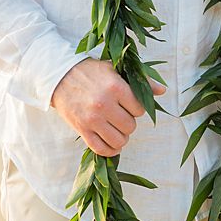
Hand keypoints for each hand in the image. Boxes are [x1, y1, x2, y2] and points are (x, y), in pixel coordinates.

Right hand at [50, 59, 164, 155]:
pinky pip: (101, 149)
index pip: (140, 109)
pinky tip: (111, 143)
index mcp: (115, 87)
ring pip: (119, 140)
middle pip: (130, 126)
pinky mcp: (82, 129)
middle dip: (128, 122)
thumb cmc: (89, 72)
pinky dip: (110, 150)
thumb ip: (140, 81)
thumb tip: (162, 91)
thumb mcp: (115, 70)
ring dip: (121, 137)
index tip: (128, 104)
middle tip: (120, 115)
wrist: (58, 76)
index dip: (136, 108)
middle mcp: (105, 104)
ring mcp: (92, 119)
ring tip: (115, 129)